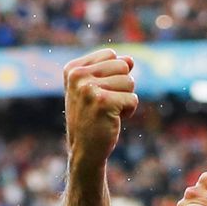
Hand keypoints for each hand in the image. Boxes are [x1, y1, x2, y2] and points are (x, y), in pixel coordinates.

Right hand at [63, 48, 138, 170]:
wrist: (85, 150)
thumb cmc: (92, 119)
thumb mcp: (96, 90)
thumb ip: (111, 71)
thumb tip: (131, 60)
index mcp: (73, 69)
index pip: (111, 55)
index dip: (114, 74)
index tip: (100, 93)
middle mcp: (78, 75)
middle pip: (123, 66)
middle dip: (122, 87)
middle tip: (107, 104)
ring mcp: (89, 88)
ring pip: (129, 82)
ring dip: (125, 100)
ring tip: (109, 112)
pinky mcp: (103, 102)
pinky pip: (133, 99)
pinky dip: (129, 111)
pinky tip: (114, 120)